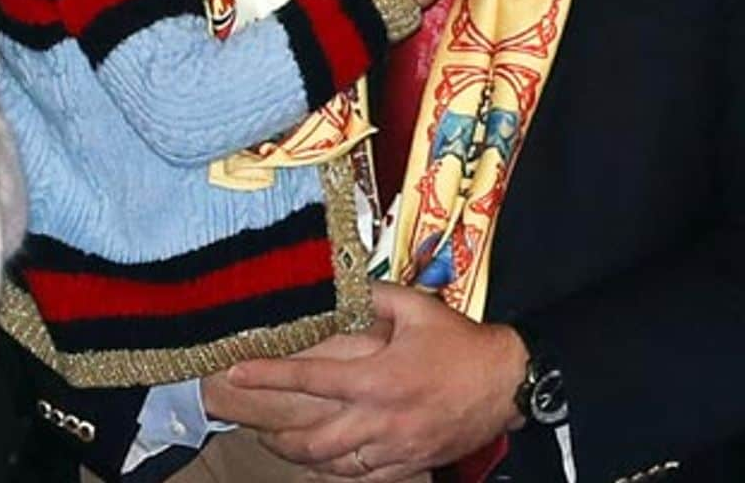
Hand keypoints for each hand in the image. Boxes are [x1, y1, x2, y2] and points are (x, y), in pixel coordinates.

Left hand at [222, 283, 526, 480]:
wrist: (509, 384)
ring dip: (301, 460)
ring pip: (334, 467)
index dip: (268, 376)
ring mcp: (395, 449)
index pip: (309, 378)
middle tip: (255, 426)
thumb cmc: (461, 344)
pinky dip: (336, 474)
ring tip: (281, 446)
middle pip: (313, 442)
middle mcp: (381, 420)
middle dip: (276, 437)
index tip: (235, 373)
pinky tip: (324, 465)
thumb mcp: (416, 308)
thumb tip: (336, 282)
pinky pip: (363, 479)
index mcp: (377, 379)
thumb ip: (372, 295)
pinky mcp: (410, 464)